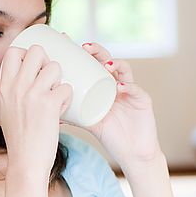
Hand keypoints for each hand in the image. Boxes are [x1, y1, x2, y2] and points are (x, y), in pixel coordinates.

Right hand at [0, 45, 72, 176]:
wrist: (25, 162)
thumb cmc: (19, 141)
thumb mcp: (6, 112)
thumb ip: (13, 95)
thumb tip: (23, 82)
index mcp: (5, 87)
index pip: (14, 51)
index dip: (27, 53)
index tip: (35, 65)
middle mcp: (18, 87)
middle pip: (37, 51)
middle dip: (47, 60)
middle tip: (50, 77)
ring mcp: (34, 94)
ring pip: (55, 67)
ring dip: (60, 79)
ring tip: (57, 95)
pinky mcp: (50, 105)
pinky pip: (66, 88)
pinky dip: (68, 97)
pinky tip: (62, 109)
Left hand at [79, 42, 161, 171]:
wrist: (132, 154)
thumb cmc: (111, 137)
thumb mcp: (88, 124)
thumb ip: (73, 117)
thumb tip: (52, 114)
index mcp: (103, 86)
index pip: (93, 64)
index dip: (83, 53)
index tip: (69, 43)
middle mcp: (117, 84)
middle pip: (108, 60)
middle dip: (98, 51)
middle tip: (85, 48)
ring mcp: (130, 90)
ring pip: (124, 70)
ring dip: (114, 64)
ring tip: (105, 65)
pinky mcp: (143, 100)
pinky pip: (135, 89)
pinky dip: (128, 87)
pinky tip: (119, 87)